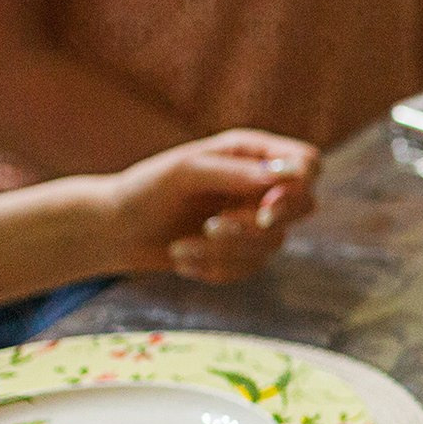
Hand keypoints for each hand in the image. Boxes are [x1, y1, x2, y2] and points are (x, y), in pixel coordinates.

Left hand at [93, 130, 320, 282]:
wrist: (115, 231)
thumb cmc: (145, 190)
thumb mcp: (185, 173)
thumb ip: (234, 172)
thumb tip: (282, 177)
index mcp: (251, 154)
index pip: (306, 163)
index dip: (298, 185)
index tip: (266, 207)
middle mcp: (259, 186)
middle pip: (304, 205)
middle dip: (261, 224)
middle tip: (216, 226)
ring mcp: (254, 222)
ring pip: (272, 244)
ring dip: (223, 250)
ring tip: (180, 245)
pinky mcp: (243, 254)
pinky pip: (247, 269)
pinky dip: (212, 268)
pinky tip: (180, 256)